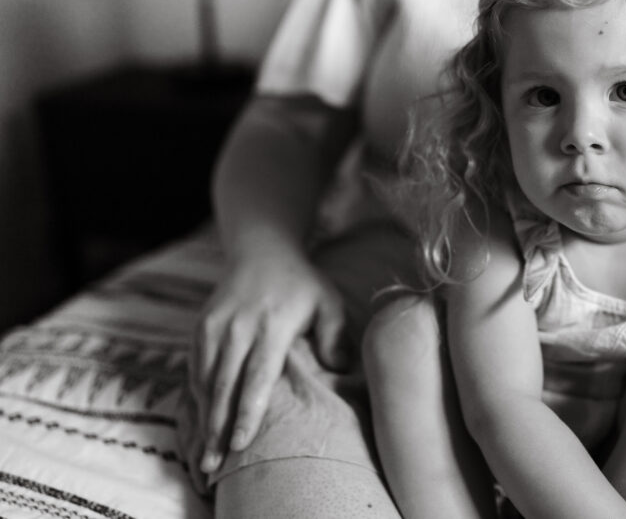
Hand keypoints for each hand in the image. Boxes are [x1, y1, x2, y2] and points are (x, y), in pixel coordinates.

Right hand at [189, 248, 346, 474]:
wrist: (261, 251)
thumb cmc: (301, 284)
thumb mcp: (327, 302)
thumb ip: (335, 335)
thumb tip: (340, 369)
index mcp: (272, 324)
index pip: (257, 375)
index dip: (248, 411)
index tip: (241, 442)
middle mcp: (238, 327)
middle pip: (224, 385)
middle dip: (218, 427)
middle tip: (215, 465)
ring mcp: (214, 327)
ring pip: (204, 381)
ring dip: (203, 420)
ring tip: (205, 456)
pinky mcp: (199, 328)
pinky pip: (193, 370)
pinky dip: (195, 400)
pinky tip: (200, 425)